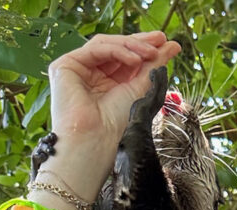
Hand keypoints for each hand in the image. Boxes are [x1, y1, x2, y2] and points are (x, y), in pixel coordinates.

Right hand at [44, 32, 181, 194]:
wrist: (95, 144)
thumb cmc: (116, 129)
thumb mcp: (141, 92)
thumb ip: (153, 68)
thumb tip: (171, 47)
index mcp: (107, 84)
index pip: (126, 59)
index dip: (145, 50)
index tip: (168, 44)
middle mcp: (91, 75)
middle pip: (116, 49)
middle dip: (140, 42)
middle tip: (162, 39)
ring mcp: (77, 70)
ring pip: (106, 45)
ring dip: (132, 46)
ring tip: (151, 53)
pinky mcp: (64, 66)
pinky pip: (95, 49)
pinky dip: (118, 51)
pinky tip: (134, 60)